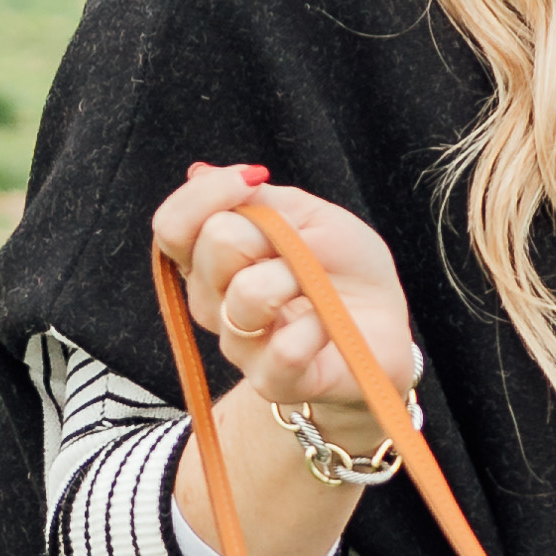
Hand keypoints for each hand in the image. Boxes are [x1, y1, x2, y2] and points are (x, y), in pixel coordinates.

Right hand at [155, 164, 419, 442]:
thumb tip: (198, 173)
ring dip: (298, 277)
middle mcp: (214, 303)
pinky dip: (316, 327)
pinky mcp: (273, 381)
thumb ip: (259, 200)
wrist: (382, 331)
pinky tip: (328, 324)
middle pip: (215, 244)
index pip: (172, 226)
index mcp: (213, 259)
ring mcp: (240, 345)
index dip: (207, 196)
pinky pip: (283, 348)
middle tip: (301, 250)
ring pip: (248, 293)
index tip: (254, 180)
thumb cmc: (344, 270)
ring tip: (318, 287)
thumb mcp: (311, 217)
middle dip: (270, 232)